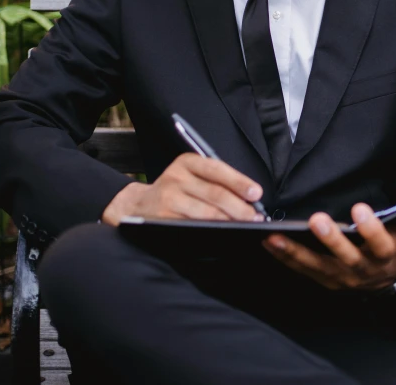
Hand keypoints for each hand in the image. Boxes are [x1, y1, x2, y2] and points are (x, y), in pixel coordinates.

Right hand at [101, 153, 262, 225]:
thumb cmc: (177, 190)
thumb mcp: (191, 176)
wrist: (139, 205)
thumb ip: (216, 181)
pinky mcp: (164, 219)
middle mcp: (176, 177)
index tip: (256, 194)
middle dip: (240, 207)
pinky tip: (224, 234)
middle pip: (215, 193)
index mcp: (187, 162)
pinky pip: (194, 226)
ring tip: (245, 226)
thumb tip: (250, 197)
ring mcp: (169, 198)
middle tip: (256, 217)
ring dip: (230, 221)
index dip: (239, 182)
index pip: (217, 169)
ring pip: (207, 212)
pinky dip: (212, 232)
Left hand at [263, 203, 395, 291]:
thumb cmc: (390, 252)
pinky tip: (268, 242)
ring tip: (274, 236)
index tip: (361, 209)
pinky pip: (300, 270)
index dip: (372, 229)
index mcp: (384, 256)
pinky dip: (283, 257)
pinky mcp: (321, 280)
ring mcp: (339, 277)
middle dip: (331, 239)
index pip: (381, 244)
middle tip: (317, 220)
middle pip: (346, 256)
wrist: (381, 286)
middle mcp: (360, 269)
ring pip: (316, 266)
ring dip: (294, 251)